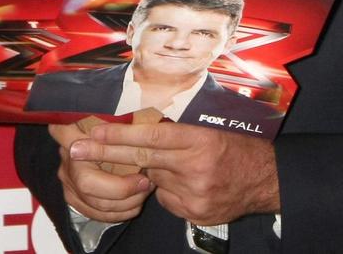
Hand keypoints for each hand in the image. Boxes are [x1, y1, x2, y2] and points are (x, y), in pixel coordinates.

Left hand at [69, 121, 279, 225]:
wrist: (266, 179)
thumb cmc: (236, 146)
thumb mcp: (208, 129)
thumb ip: (176, 131)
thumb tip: (139, 130)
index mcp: (198, 140)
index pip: (150, 138)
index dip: (118, 135)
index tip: (92, 132)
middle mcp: (194, 167)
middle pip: (142, 160)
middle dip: (106, 154)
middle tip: (76, 149)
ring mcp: (194, 194)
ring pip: (154, 180)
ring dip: (153, 171)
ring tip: (178, 164)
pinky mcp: (195, 213)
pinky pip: (167, 199)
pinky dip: (168, 190)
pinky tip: (187, 183)